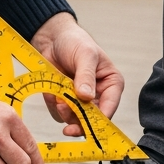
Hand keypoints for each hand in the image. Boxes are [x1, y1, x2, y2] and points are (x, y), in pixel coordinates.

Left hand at [31, 12, 124, 136]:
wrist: (52, 38)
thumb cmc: (75, 41)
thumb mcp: (85, 55)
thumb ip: (86, 75)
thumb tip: (86, 96)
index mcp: (111, 84)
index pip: (110, 107)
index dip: (99, 119)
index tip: (87, 124)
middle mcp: (98, 95)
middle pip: (92, 120)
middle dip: (77, 118)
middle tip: (65, 113)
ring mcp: (81, 101)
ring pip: (75, 119)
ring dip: (64, 110)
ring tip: (57, 95)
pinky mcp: (65, 101)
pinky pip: (59, 113)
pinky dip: (53, 104)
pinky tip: (51, 91)